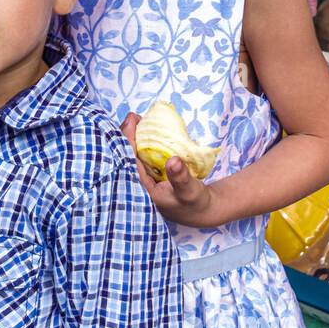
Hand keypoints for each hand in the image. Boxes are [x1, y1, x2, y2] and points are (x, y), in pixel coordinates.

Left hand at [122, 113, 220, 227]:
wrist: (202, 210)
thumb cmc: (194, 203)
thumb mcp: (190, 191)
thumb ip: (181, 178)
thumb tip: (173, 160)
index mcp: (141, 191)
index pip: (128, 161)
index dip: (128, 140)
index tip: (131, 121)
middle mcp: (138, 185)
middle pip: (126, 157)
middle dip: (127, 136)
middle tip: (133, 117)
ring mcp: (144, 180)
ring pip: (133, 156)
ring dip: (134, 138)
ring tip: (136, 120)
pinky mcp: (151, 175)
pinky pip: (142, 157)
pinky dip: (142, 144)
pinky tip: (144, 131)